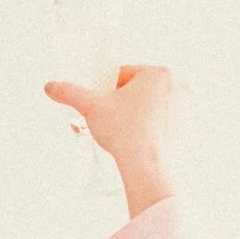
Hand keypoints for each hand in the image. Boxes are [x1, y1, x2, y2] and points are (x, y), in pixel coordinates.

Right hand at [44, 65, 177, 215]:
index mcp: (158, 73)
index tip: (100, 104)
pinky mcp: (188, 125)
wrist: (148, 165)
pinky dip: (150, 127)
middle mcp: (178, 85)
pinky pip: (163, 120)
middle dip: (121, 102)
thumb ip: (70, 92)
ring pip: (151, 104)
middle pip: (139, 89)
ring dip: (135, 113)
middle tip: (107, 120)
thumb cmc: (124, 132)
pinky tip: (137, 139)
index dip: (105, 89)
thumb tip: (50, 86)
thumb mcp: (90, 108)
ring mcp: (186, 106)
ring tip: (121, 131)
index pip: (124, 74)